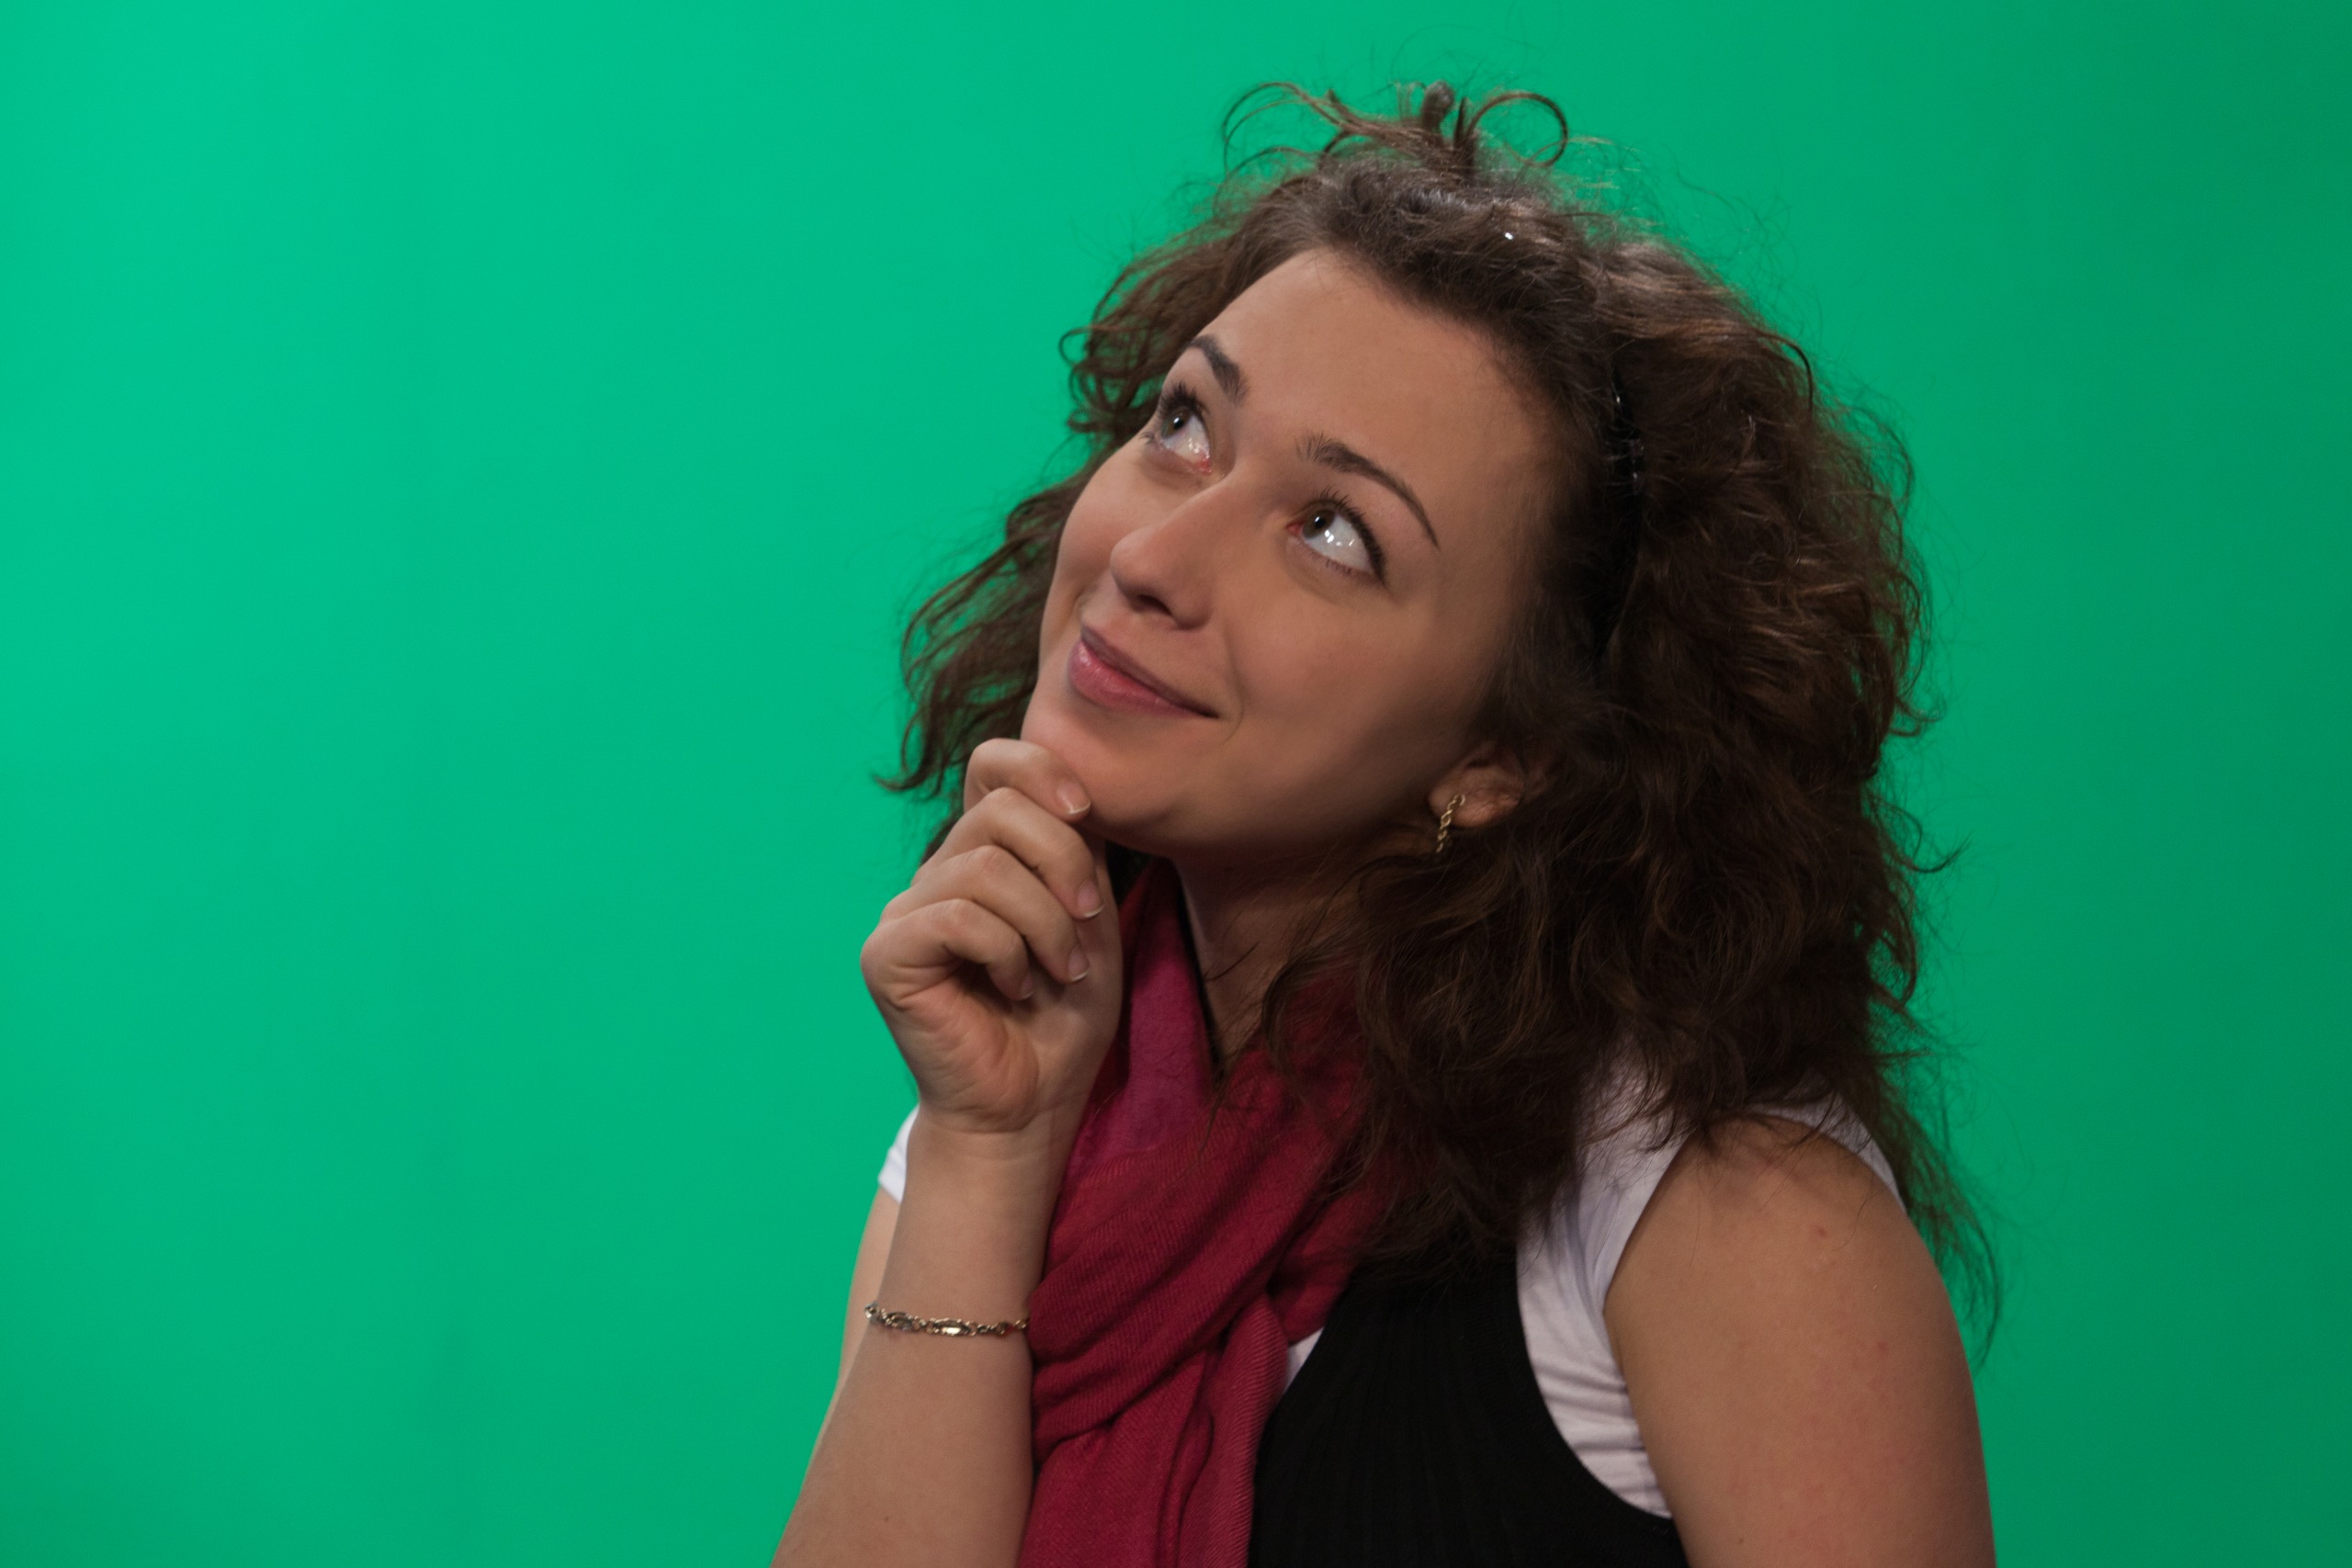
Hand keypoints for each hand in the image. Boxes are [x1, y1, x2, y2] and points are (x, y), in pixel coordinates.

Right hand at [860, 740, 1123, 1147]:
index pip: (991, 765)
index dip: (1039, 767)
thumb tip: (1073, 788)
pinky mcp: (888, 955)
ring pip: (983, 866)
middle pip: (998, 810)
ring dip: (1043, 922)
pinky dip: (1006, 952)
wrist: (1029, 1108)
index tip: (1085, 813)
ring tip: (1059, 971)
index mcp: (982, 855)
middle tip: (1084, 923)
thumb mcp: (1088, 920)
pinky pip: (958, 917)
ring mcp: (906, 913)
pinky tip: (1015, 988)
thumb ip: (1076, 851)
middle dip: (1062, 861)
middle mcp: (937, 874)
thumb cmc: (1061, 1022)